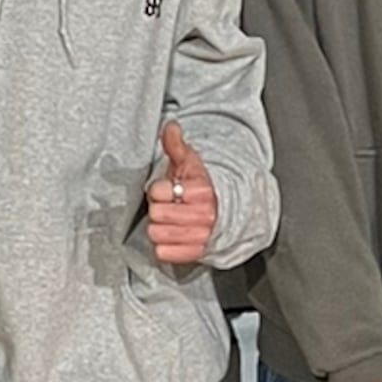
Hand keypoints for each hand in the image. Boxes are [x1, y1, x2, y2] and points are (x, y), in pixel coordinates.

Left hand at [146, 122, 217, 265]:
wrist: (224, 210)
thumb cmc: (201, 186)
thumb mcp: (189, 162)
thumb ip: (176, 144)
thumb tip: (171, 127)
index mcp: (201, 191)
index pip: (158, 191)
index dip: (158, 190)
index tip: (167, 190)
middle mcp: (204, 215)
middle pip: (156, 213)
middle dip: (158, 208)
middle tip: (169, 206)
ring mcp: (201, 236)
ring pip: (157, 233)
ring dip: (159, 227)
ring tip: (170, 220)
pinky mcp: (195, 254)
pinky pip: (163, 253)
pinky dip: (163, 247)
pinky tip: (171, 236)